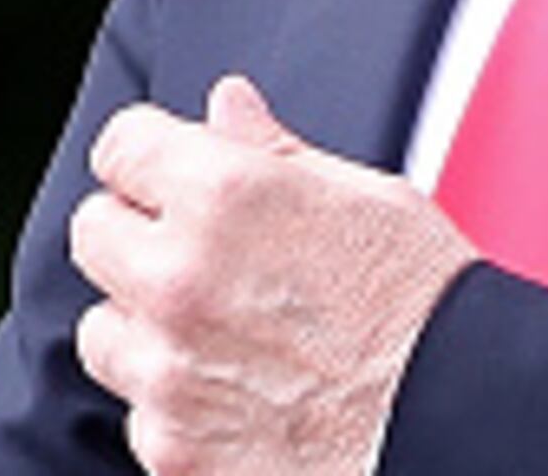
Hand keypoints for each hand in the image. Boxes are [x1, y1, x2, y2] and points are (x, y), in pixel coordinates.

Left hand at [70, 75, 478, 475]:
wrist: (454, 417)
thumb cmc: (427, 304)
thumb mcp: (366, 196)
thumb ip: (275, 150)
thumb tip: (226, 105)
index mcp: (225, 195)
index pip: (121, 147)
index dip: (152, 154)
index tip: (171, 171)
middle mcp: (178, 277)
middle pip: (93, 231)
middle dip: (138, 232)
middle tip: (199, 250)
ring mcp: (167, 369)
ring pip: (101, 327)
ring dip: (144, 322)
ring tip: (220, 327)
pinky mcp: (171, 445)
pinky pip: (138, 408)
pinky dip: (174, 399)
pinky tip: (238, 387)